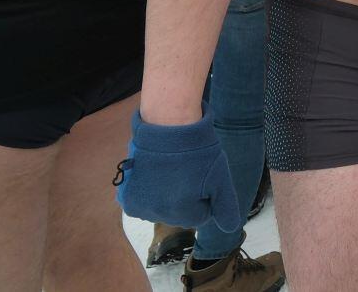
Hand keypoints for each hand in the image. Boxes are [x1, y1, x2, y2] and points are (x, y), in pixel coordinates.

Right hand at [114, 108, 239, 232]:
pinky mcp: (127, 198)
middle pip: (180, 215)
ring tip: (170, 172)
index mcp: (183, 213)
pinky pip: (142, 205)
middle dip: (185, 199)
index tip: (202, 179)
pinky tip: (154, 176)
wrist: (167, 127)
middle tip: (186, 173)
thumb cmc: (198, 152)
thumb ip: (226, 208)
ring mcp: (140, 208)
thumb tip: (230, 230)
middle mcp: (158, 215)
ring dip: (166, 197)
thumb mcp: (221, 178)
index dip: (205, 197)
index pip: (201, 216)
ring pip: (161, 210)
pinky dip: (148, 195)